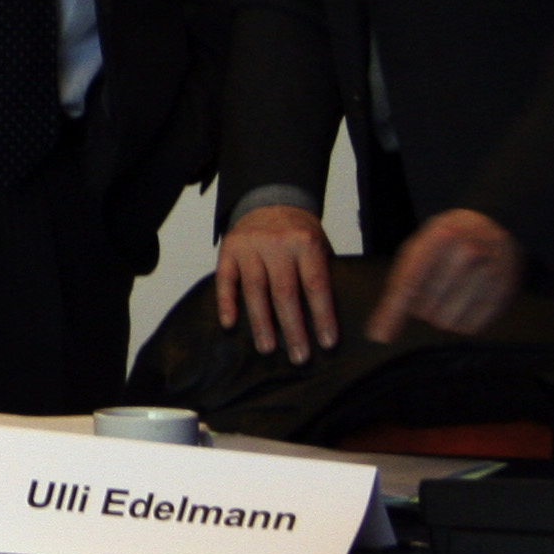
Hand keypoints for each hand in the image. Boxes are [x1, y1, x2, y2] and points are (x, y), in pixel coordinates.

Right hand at [215, 204, 335, 363]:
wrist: (270, 197)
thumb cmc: (298, 229)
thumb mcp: (318, 244)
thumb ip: (319, 272)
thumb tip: (326, 317)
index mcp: (305, 242)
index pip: (315, 285)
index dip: (322, 316)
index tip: (327, 343)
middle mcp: (276, 244)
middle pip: (284, 293)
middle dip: (292, 329)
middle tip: (299, 356)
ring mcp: (249, 246)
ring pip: (255, 291)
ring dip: (261, 323)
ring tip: (267, 348)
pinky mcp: (228, 249)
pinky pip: (225, 280)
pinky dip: (227, 303)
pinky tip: (230, 324)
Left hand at [369, 209, 523, 341]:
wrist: (490, 227)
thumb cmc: (445, 243)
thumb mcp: (416, 250)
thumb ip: (397, 290)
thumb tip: (380, 333)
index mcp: (439, 237)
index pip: (410, 284)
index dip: (394, 313)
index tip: (380, 335)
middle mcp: (468, 253)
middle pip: (428, 309)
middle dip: (422, 307)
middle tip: (432, 287)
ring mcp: (491, 272)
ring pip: (450, 322)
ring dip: (442, 316)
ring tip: (449, 293)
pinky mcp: (506, 291)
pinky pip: (472, 327)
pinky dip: (463, 321)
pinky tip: (466, 301)